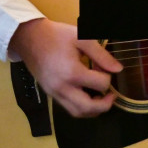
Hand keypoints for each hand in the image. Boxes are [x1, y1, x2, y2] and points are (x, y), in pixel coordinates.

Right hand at [8, 17, 122, 117]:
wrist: (29, 37)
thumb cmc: (56, 35)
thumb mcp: (81, 38)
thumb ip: (101, 55)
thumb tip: (118, 69)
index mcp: (72, 72)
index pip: (100, 84)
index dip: (108, 76)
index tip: (104, 66)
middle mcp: (62, 87)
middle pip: (89, 108)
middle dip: (105, 104)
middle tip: (111, 95)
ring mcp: (54, 93)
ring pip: (78, 112)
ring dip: (93, 110)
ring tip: (100, 98)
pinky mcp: (50, 94)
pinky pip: (68, 108)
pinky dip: (81, 107)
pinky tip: (86, 96)